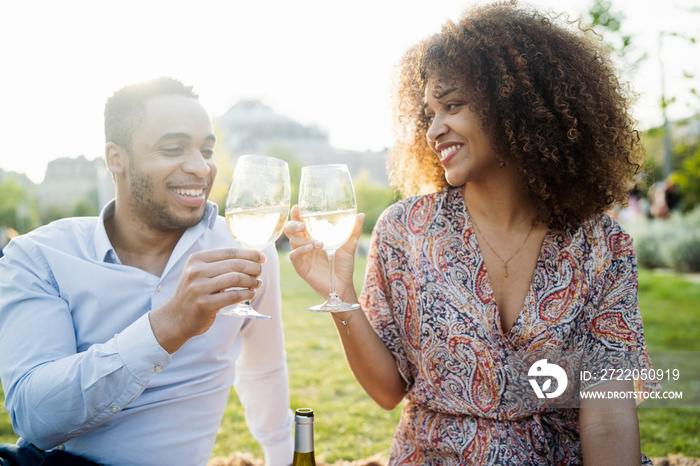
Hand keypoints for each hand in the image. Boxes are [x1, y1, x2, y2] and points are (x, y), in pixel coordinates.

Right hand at [150, 248, 264, 352]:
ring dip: (252, 281)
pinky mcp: (204, 304)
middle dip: (253, 267)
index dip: (250, 253)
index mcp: (197, 259)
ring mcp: (199, 288)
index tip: (262, 257)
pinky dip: (247, 294)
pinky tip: (251, 294)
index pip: (230, 252)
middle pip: (235, 264)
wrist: (176, 317)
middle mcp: (196, 271)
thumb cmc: (195, 293)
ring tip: (257, 284)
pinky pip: (233, 296)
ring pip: (236, 278)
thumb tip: (255, 257)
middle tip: (260, 272)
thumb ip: (222, 264)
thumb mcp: (201, 273)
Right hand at [284, 205, 364, 301]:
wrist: (343, 285)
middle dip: (294, 224)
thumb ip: (354, 230)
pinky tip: (311, 248)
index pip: (300, 223)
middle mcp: (304, 245)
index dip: (297, 215)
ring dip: (304, 240)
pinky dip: (301, 250)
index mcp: (313, 237)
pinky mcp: (300, 267)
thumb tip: (361, 214)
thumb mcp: (350, 245)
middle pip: (290, 230)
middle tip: (303, 225)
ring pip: (293, 242)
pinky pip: (294, 255)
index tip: (298, 207)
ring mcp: (302, 256)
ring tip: (320, 244)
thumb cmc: (344, 266)